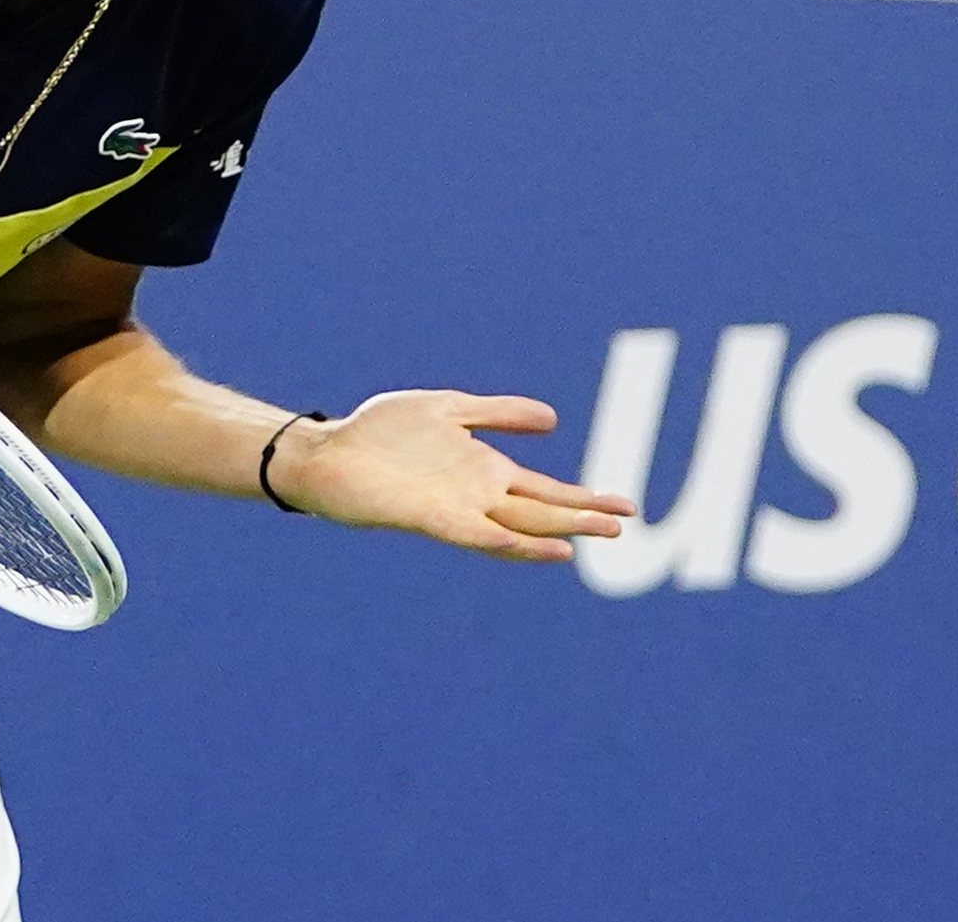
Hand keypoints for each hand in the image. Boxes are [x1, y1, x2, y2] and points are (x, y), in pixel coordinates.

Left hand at [268, 391, 636, 562]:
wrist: (330, 454)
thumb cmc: (381, 432)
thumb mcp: (448, 408)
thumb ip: (498, 412)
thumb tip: (554, 420)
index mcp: (486, 470)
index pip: (546, 490)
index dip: (585, 497)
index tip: (626, 506)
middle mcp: (479, 494)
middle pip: (543, 510)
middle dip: (584, 515)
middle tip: (627, 523)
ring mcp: (460, 508)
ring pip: (521, 525)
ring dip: (561, 530)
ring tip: (599, 533)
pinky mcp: (435, 518)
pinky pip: (482, 537)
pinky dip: (516, 545)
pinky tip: (544, 548)